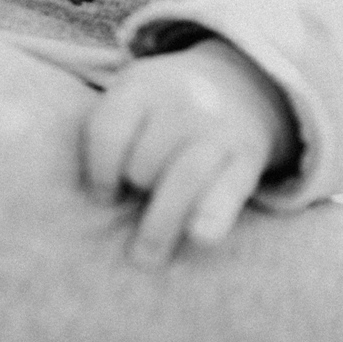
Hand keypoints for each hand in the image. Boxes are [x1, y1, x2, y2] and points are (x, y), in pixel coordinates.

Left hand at [81, 37, 298, 266]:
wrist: (239, 83)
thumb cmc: (164, 109)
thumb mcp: (132, 97)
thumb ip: (109, 135)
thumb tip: (95, 205)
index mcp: (141, 84)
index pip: (106, 132)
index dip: (98, 173)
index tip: (103, 196)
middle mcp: (182, 99)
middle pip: (143, 162)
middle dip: (136, 188)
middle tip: (137, 201)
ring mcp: (218, 126)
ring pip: (182, 179)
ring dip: (160, 224)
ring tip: (145, 258)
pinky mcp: (247, 156)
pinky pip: (229, 190)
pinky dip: (213, 214)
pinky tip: (198, 236)